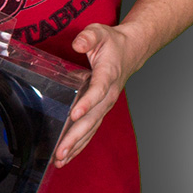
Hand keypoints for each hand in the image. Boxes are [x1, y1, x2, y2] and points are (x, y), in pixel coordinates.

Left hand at [53, 22, 143, 166]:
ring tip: (60, 160)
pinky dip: (79, 144)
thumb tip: (78, 44)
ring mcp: (105, 105)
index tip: (74, 114)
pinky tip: (67, 156)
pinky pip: (91, 130)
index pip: (97, 91)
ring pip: (91, 129)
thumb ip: (89, 37)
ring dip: (76, 145)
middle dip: (76, 136)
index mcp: (107, 74)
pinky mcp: (101, 110)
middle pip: (92, 118)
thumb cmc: (112, 42)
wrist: (131, 51)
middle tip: (61, 151)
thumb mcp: (99, 32)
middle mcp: (108, 94)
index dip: (87, 103)